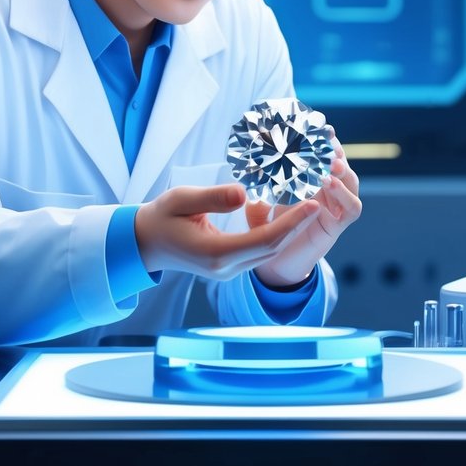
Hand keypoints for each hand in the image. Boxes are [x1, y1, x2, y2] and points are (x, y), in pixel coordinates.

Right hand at [134, 183, 320, 280]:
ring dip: (292, 229)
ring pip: (270, 251)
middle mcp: (226, 269)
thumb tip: (245, 194)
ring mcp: (229, 271)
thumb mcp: (181, 199)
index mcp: (216, 255)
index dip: (293, 222)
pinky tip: (288, 214)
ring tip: (310, 202)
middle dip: (299, 224)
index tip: (313, 203)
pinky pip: (261, 251)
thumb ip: (213, 197)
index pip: (266, 240)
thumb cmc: (161, 217)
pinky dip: (279, 233)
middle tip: (319, 198)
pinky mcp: (230, 266)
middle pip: (274, 248)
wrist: (145, 243)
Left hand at [248, 134, 361, 287]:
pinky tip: (329, 183)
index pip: (321, 154)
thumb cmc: (265, 229)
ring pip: (352, 182)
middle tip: (327, 137)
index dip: (320, 140)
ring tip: (329, 161)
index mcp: (310, 180)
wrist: (273, 264)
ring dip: (343, 169)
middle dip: (335, 149)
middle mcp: (327, 191)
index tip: (315, 125)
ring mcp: (336, 208)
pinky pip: (353, 209)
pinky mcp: (339, 226)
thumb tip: (249, 169)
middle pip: (340, 163)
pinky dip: (345, 195)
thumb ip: (255, 188)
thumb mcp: (257, 203)